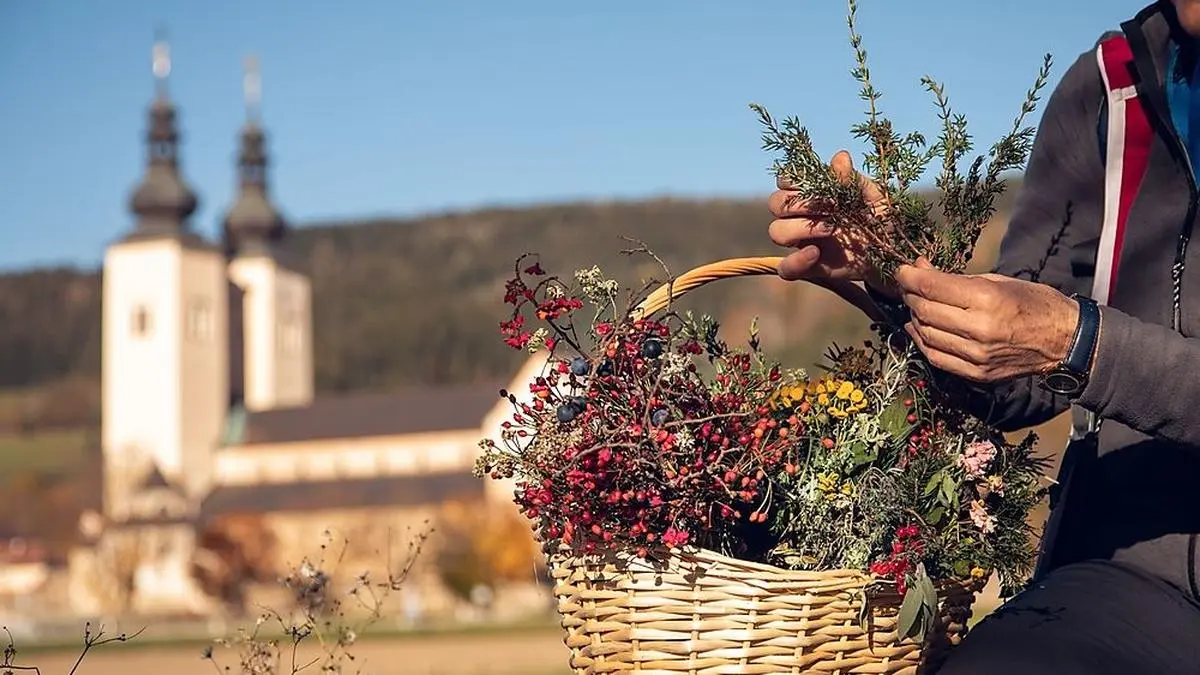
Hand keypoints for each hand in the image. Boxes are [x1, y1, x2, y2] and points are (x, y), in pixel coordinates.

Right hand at [767, 149, 895, 296]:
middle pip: (775, 204)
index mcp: (812, 193)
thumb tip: (840, 157)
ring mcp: (801, 241)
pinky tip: (816, 253)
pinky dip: (795, 260)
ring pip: (776, 232)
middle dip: (798, 204)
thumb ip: (854, 180)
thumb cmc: (881, 218)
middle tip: (831, 207)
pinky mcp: (807, 266)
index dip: (794, 180)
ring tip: (831, 229)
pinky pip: (786, 268)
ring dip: (798, 228)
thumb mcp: (874, 196)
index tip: (821, 185)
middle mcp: (800, 215)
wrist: (892, 252)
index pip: (784, 179)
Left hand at [895, 258, 1080, 382]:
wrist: (1065, 341)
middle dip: (910, 295)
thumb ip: (956, 279)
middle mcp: (979, 330)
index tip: (901, 270)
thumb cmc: (1033, 303)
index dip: (910, 277)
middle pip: (925, 311)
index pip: (932, 287)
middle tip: (908, 286)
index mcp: (987, 300)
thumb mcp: (997, 281)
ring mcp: (976, 356)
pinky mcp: (976, 374)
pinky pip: (937, 357)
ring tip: (915, 305)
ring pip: (926, 335)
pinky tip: (920, 328)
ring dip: (915, 317)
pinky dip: (923, 341)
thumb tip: (920, 268)